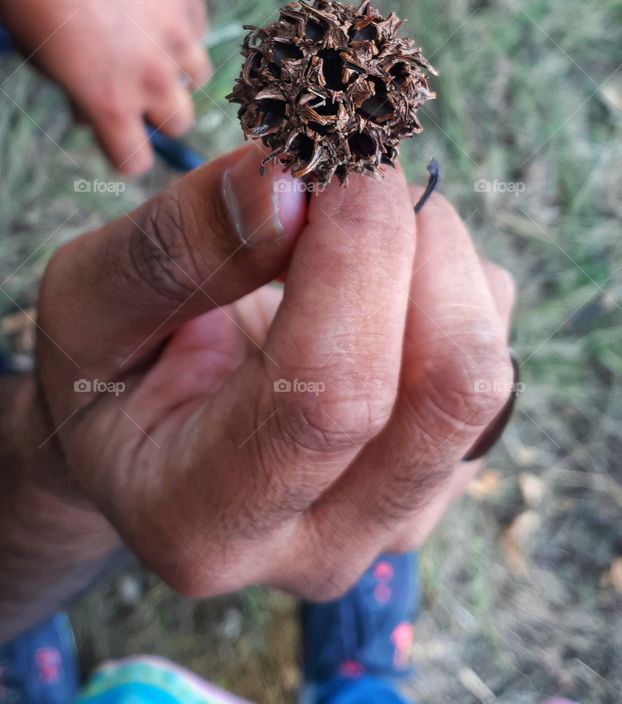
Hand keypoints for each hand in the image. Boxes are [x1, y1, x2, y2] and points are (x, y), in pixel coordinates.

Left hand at [0, 0, 208, 171]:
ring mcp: (177, 34)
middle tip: (131, 89)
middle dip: (155, 113)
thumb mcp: (42, 58)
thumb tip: (92, 111)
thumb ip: (77, 95)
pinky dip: (179, 28)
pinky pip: (197, 30)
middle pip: (176, 124)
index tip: (116, 137)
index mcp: (108, 102)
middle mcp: (151, 75)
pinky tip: (147, 5)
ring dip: (175, 71)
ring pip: (196, 78)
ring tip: (143, 45)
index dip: (124, 152)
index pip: (136, 162)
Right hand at [36, 145, 515, 600]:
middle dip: (409, 241)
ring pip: (484, 365)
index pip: (328, 394)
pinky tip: (364, 268)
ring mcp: (399, 514)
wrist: (142, 433)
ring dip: (429, 249)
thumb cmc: (106, 368)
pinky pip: (492, 340)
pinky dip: (441, 269)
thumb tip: (290, 185)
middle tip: (343, 169)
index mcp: (203, 521)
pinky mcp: (448, 464)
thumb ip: (173, 248)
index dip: (353, 254)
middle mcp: (321, 545)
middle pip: (448, 386)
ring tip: (339, 219)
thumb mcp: (86, 299)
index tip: (330, 158)